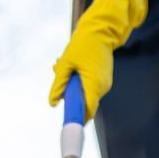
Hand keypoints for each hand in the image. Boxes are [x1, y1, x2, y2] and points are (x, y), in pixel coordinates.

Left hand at [49, 0, 147, 121]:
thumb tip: (53, 103)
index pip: (87, 111)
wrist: (102, 28)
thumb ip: (59, 84)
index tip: (70, 129)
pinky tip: (76, 69)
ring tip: (69, 69)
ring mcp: (105, 84)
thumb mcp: (66, 63)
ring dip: (76, 90)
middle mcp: (102, 87)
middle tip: (63, 85)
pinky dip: (81, 85)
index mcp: (94, 84)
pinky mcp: (104, 80)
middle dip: (72, 100)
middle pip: (86, 105)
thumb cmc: (84, 43)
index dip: (79, 121)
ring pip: (87, 96)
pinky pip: (90, 89)